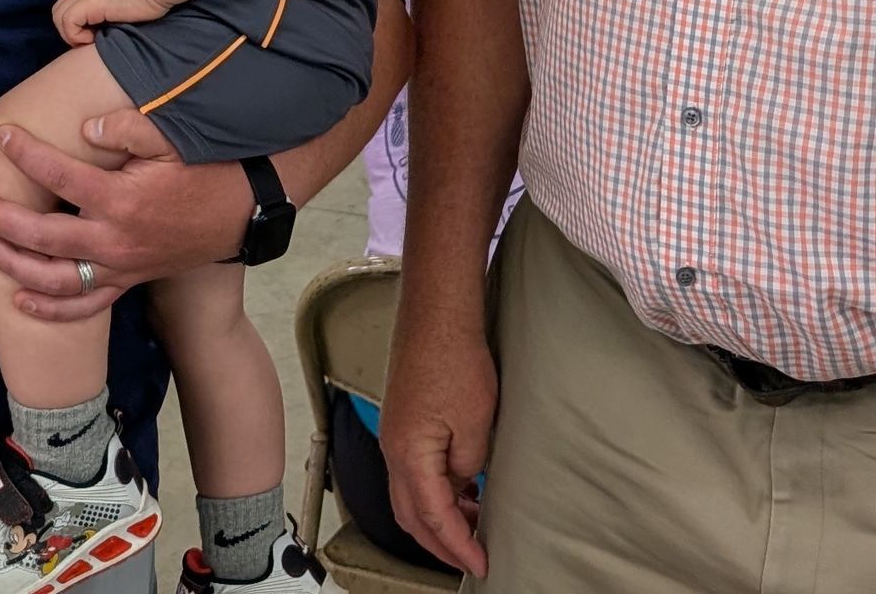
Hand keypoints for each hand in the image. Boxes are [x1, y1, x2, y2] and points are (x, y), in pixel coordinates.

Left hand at [0, 107, 244, 319]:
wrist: (242, 210)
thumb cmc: (204, 169)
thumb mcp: (172, 139)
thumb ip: (127, 128)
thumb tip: (84, 126)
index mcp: (120, 200)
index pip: (59, 176)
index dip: (26, 154)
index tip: (2, 135)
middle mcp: (114, 240)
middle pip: (42, 235)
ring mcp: (120, 266)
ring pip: (54, 278)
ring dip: (13, 264)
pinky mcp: (129, 280)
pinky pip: (85, 305)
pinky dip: (50, 307)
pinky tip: (21, 298)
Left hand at [52, 0, 170, 44]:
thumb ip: (111, 7)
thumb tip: (107, 25)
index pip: (68, 5)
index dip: (74, 24)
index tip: (93, 34)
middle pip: (58, 11)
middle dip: (68, 31)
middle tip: (88, 40)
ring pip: (59, 17)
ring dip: (72, 35)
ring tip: (92, 40)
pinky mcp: (90, 3)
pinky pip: (68, 23)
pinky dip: (77, 36)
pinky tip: (95, 38)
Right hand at [382, 320, 498, 578]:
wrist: (436, 312)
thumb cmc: (455, 359)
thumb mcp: (476, 423)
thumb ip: (469, 466)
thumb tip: (464, 482)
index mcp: (409, 455)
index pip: (433, 518)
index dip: (458, 546)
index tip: (481, 564)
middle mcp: (393, 448)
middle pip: (410, 515)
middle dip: (440, 542)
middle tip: (472, 556)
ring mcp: (395, 432)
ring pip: (409, 493)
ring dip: (438, 515)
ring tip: (475, 523)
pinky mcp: (403, 418)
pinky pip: (414, 469)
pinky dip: (435, 489)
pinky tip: (464, 486)